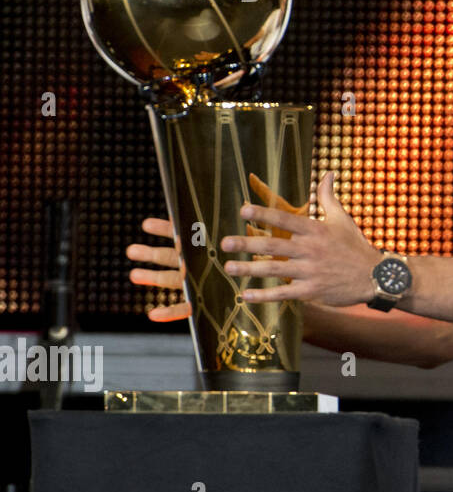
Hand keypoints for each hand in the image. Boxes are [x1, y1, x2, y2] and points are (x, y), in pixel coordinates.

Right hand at [126, 175, 306, 321]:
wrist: (282, 268)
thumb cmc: (271, 244)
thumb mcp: (266, 221)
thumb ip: (260, 198)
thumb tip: (252, 176)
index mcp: (210, 243)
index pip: (184, 233)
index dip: (167, 229)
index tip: (147, 224)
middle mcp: (201, 262)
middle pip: (172, 256)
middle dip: (151, 253)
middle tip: (131, 250)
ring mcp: (199, 282)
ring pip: (173, 280)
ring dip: (154, 278)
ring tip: (134, 275)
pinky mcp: (205, 302)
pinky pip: (186, 309)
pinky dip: (171, 312)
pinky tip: (153, 314)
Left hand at [221, 170, 380, 306]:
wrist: (375, 276)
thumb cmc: (355, 246)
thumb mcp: (342, 219)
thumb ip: (328, 197)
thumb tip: (328, 173)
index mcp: (315, 230)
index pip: (285, 219)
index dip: (264, 214)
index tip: (243, 210)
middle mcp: (310, 250)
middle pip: (273, 245)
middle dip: (247, 244)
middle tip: (225, 243)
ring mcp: (310, 272)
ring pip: (274, 270)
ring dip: (249, 269)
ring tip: (228, 267)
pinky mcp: (311, 291)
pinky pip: (283, 293)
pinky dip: (264, 295)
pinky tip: (246, 296)